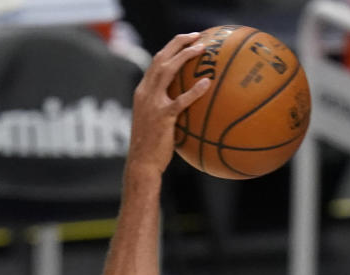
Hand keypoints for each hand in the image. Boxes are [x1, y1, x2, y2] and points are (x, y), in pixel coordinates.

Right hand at [127, 33, 211, 174]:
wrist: (141, 163)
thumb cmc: (152, 147)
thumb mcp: (155, 122)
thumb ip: (166, 108)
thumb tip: (188, 105)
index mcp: (142, 92)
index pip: (155, 63)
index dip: (170, 49)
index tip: (185, 41)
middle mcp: (145, 93)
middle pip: (160, 59)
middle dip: (177, 43)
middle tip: (196, 36)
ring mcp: (152, 103)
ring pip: (167, 71)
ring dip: (184, 56)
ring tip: (202, 48)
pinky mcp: (162, 117)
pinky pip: (180, 100)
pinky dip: (194, 90)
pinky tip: (207, 83)